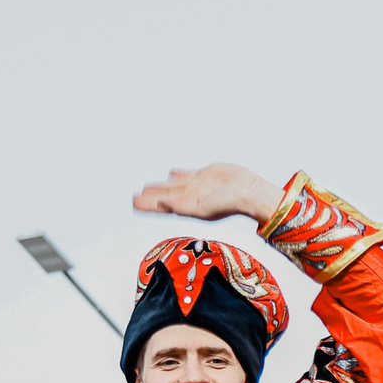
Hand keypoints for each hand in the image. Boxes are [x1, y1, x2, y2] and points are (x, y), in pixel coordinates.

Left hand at [131, 164, 280, 224]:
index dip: (148, 205)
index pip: (162, 207)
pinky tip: (171, 173)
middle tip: (134, 197)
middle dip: (150, 198)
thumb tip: (161, 203)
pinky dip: (177, 175)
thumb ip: (180, 205)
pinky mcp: (206, 175)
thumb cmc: (228, 204)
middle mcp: (190, 198)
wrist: (249, 192)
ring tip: (147, 187)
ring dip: (160, 187)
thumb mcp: (202, 208)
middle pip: (164, 197)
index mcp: (187, 208)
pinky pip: (187, 175)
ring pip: (173, 186)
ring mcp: (197, 187)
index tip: (134, 203)